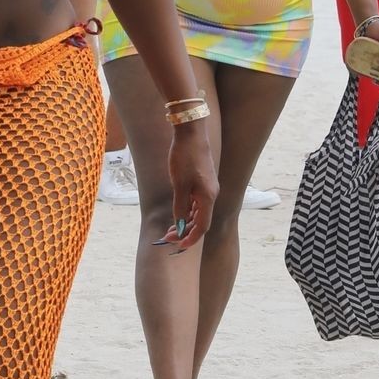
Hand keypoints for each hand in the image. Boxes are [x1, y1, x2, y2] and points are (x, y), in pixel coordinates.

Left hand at [157, 125, 218, 251]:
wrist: (191, 133)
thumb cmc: (185, 157)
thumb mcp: (179, 184)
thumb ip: (180, 207)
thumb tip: (180, 226)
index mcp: (208, 197)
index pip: (202, 227)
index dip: (190, 239)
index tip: (177, 246)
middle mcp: (211, 194)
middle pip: (201, 221)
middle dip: (185, 231)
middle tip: (167, 236)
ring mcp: (208, 188)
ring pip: (199, 212)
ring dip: (186, 222)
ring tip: (170, 227)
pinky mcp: (203, 181)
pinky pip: (198, 203)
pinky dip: (188, 211)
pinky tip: (179, 212)